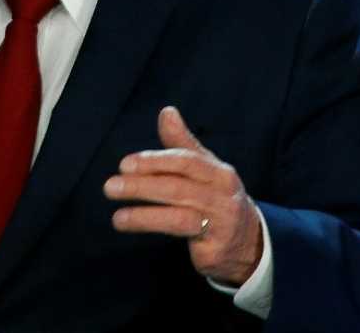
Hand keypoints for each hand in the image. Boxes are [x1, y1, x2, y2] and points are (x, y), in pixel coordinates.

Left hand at [103, 106, 262, 285]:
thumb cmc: (217, 197)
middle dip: (141, 187)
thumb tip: (166, 111)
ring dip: (144, 216)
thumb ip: (182, 142)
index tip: (125, 164)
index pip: (185, 161)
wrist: (250, 242)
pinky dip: (158, 232)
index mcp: (219, 172)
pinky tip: (135, 229)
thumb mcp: (205, 169)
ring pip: (179, 217)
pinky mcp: (215, 249)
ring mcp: (221, 224)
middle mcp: (222, 196)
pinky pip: (183, 239)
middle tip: (110, 187)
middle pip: (178, 188)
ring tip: (118, 218)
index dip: (154, 161)